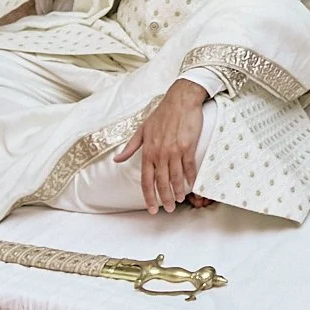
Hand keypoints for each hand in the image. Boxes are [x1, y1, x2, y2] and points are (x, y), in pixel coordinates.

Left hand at [115, 78, 206, 212]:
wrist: (180, 100)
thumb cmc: (162, 114)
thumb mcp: (142, 130)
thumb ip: (130, 147)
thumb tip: (116, 160)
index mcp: (148, 152)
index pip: (146, 180)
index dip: (148, 196)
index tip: (150, 209)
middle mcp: (160, 154)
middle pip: (161, 183)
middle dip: (165, 199)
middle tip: (169, 209)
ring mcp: (175, 151)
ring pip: (176, 177)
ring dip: (178, 191)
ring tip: (180, 199)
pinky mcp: (188, 146)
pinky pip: (189, 167)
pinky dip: (190, 177)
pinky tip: (192, 184)